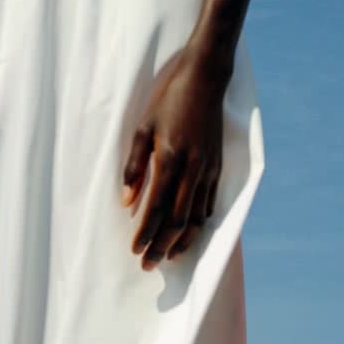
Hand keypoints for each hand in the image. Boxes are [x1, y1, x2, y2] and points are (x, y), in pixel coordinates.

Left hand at [121, 46, 225, 269]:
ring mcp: (208, 170)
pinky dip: (199, 223)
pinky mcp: (217, 167)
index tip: (135, 250)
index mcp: (170, 159)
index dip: (146, 233)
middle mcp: (192, 169)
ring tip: (169, 257)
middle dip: (161, 246)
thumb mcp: (144, 126)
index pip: (157, 208)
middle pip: (177, 220)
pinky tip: (189, 231)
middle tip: (148, 264)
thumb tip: (126, 201)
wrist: (205, 80)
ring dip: (182, 242)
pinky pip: (209, 204)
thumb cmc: (169, 99)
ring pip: (197, 217)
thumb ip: (135, 165)